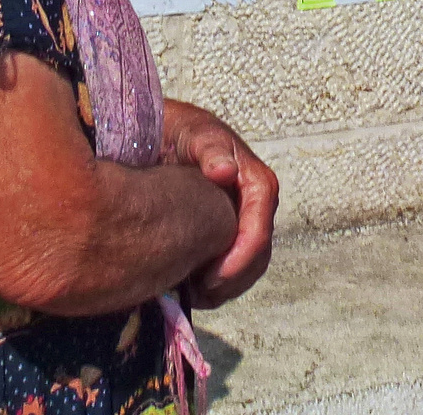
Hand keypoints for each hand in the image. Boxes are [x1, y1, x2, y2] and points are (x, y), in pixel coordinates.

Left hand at [162, 100, 278, 308]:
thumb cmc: (180, 130)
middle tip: (200, 293)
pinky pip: (233, 262)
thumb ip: (210, 149)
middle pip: (258, 251)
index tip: (215, 276)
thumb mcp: (195, 132)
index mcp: (253, 179)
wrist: (163, 133)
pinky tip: (192, 286)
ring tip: (194, 293)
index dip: (243, 254)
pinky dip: (217, 280)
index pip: (259, 224)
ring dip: (227, 284)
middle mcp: (255, 201)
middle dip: (234, 277)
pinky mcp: (228, 228)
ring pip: (249, 262)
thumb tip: (225, 171)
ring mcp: (243, 216)